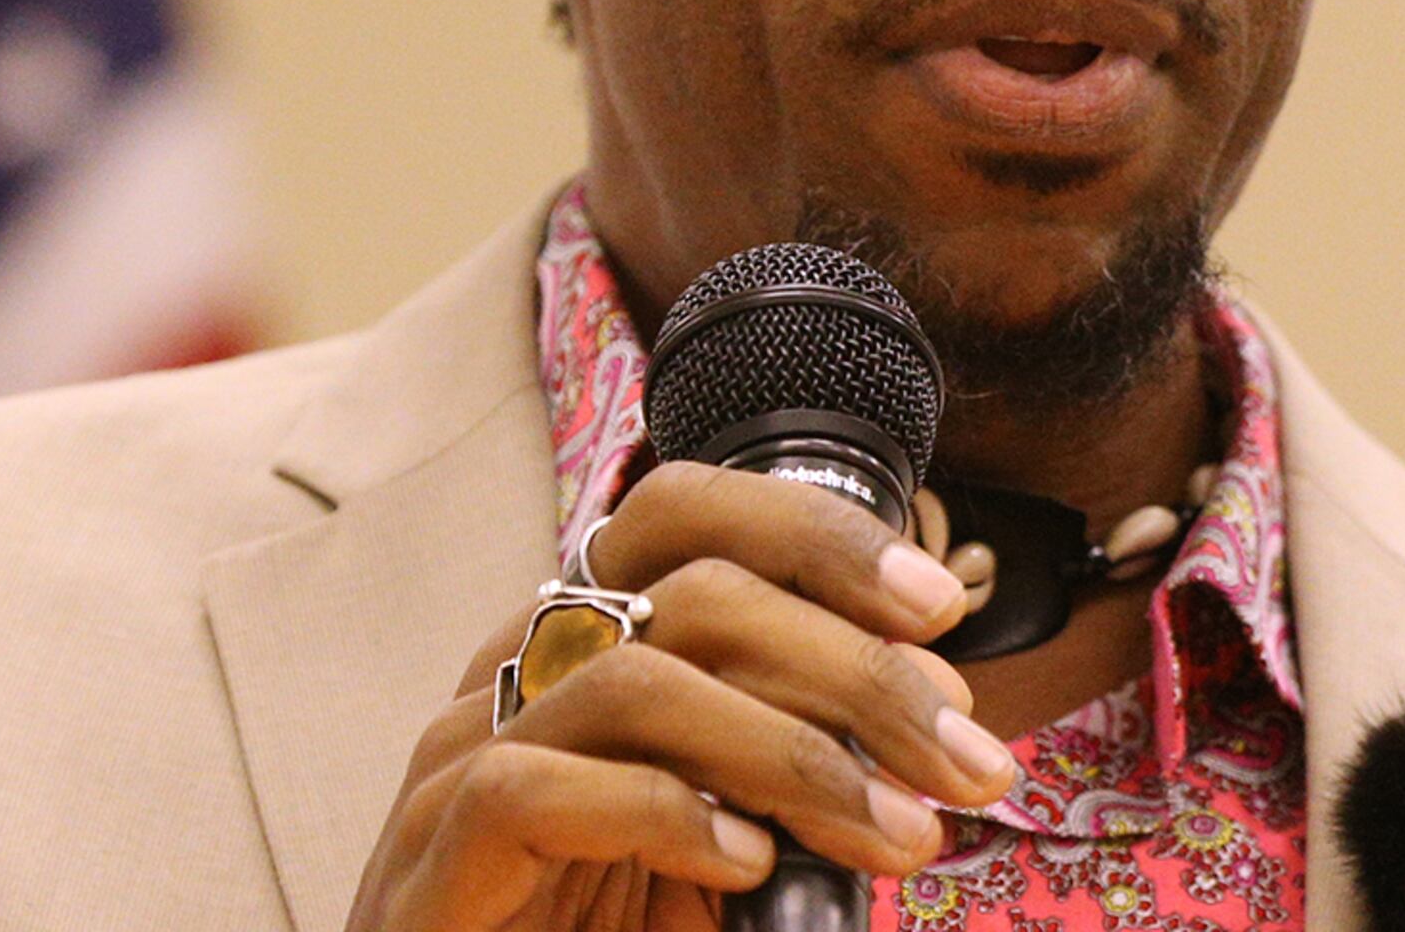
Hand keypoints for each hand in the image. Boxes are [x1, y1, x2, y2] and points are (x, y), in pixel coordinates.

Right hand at [345, 461, 1019, 931]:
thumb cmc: (593, 926)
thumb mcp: (718, 831)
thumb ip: (788, 770)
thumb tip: (934, 732)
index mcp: (586, 637)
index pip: (689, 514)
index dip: (822, 537)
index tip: (942, 610)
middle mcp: (521, 667)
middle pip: (700, 592)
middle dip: (862, 671)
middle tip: (968, 762)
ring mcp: (462, 752)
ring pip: (641, 680)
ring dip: (797, 754)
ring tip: (896, 835)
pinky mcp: (436, 844)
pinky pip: (538, 784)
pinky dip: (666, 815)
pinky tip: (747, 867)